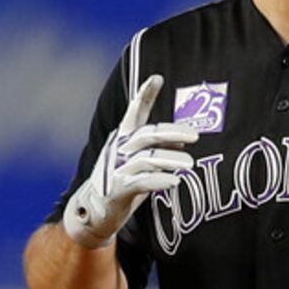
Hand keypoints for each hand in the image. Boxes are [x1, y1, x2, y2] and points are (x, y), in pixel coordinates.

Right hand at [62, 74, 197, 247]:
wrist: (94, 211)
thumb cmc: (122, 183)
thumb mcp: (137, 161)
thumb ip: (156, 150)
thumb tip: (182, 144)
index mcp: (123, 138)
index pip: (134, 112)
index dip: (145, 94)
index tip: (157, 78)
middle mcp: (119, 149)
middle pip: (147, 135)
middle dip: (171, 133)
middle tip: (194, 136)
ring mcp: (117, 168)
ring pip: (147, 159)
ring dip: (170, 160)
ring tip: (190, 164)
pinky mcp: (117, 189)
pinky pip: (141, 181)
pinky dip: (159, 180)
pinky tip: (175, 181)